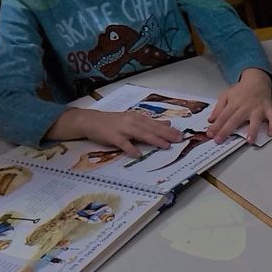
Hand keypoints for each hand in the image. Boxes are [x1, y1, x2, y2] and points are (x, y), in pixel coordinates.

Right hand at [51, 108, 182, 157]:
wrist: (90, 120)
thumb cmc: (113, 122)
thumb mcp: (133, 119)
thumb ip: (149, 123)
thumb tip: (167, 124)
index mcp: (137, 118)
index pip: (156, 124)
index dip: (169, 130)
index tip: (181, 135)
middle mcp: (132, 122)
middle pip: (152, 129)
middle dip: (167, 135)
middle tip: (179, 140)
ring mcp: (122, 129)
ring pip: (141, 135)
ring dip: (154, 140)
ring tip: (165, 146)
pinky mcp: (113, 137)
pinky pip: (123, 144)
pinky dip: (131, 149)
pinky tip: (138, 154)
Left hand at [207, 68, 271, 144]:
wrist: (256, 80)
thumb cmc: (241, 90)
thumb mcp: (226, 96)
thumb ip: (218, 109)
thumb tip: (211, 120)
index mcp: (234, 103)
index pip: (223, 116)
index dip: (216, 126)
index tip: (210, 134)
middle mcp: (245, 106)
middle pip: (235, 120)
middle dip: (226, 130)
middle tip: (219, 140)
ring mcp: (258, 108)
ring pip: (255, 120)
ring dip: (253, 130)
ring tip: (250, 141)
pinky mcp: (269, 109)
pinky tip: (270, 133)